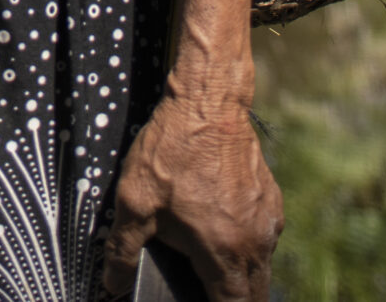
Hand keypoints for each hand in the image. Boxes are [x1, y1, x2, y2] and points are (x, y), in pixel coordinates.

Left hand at [101, 92, 283, 301]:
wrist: (208, 103)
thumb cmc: (171, 151)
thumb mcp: (134, 202)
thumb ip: (123, 251)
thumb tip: (113, 283)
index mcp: (224, 252)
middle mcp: (256, 243)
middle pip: (253, 295)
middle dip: (233, 300)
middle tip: (204, 290)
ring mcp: (268, 222)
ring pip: (261, 268)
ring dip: (242, 277)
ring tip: (211, 269)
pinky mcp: (272, 202)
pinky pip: (264, 240)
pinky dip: (248, 247)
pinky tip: (221, 233)